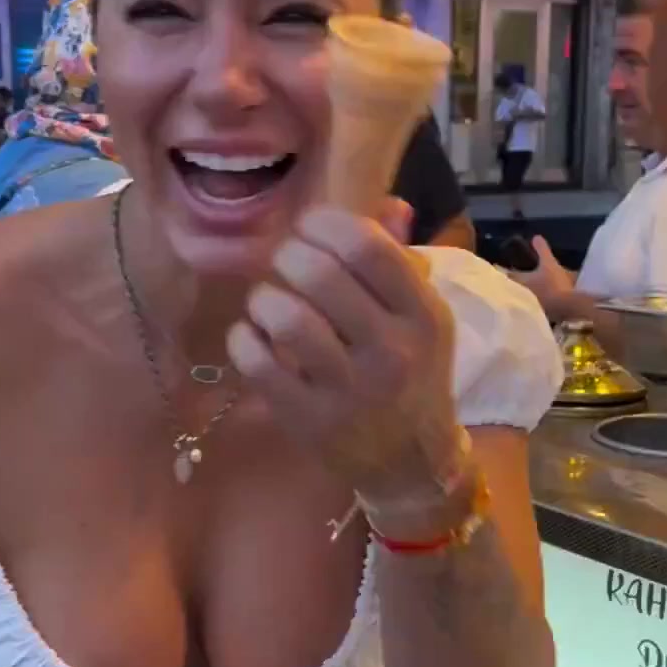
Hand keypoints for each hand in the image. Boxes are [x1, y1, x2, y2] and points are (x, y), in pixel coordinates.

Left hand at [228, 204, 459, 508]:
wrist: (412, 463)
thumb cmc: (412, 377)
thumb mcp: (423, 319)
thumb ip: (400, 262)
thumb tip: (388, 204)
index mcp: (422, 315)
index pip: (367, 246)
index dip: (324, 224)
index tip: (309, 229)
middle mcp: (391, 351)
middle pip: (320, 274)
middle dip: (288, 256)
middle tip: (285, 265)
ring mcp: (349, 390)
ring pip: (287, 318)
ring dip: (264, 298)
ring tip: (268, 303)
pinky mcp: (310, 421)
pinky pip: (258, 363)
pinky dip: (243, 339)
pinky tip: (252, 337)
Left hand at [507, 236, 576, 323]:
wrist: (568, 309)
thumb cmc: (555, 284)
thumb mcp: (550, 264)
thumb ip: (542, 250)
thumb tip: (536, 237)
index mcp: (521, 282)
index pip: (507, 275)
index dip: (501, 270)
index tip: (496, 267)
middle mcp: (521, 295)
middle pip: (512, 288)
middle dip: (511, 283)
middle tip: (509, 278)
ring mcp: (529, 307)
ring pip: (521, 298)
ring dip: (521, 293)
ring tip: (524, 289)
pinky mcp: (538, 315)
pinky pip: (531, 306)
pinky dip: (532, 302)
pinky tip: (537, 301)